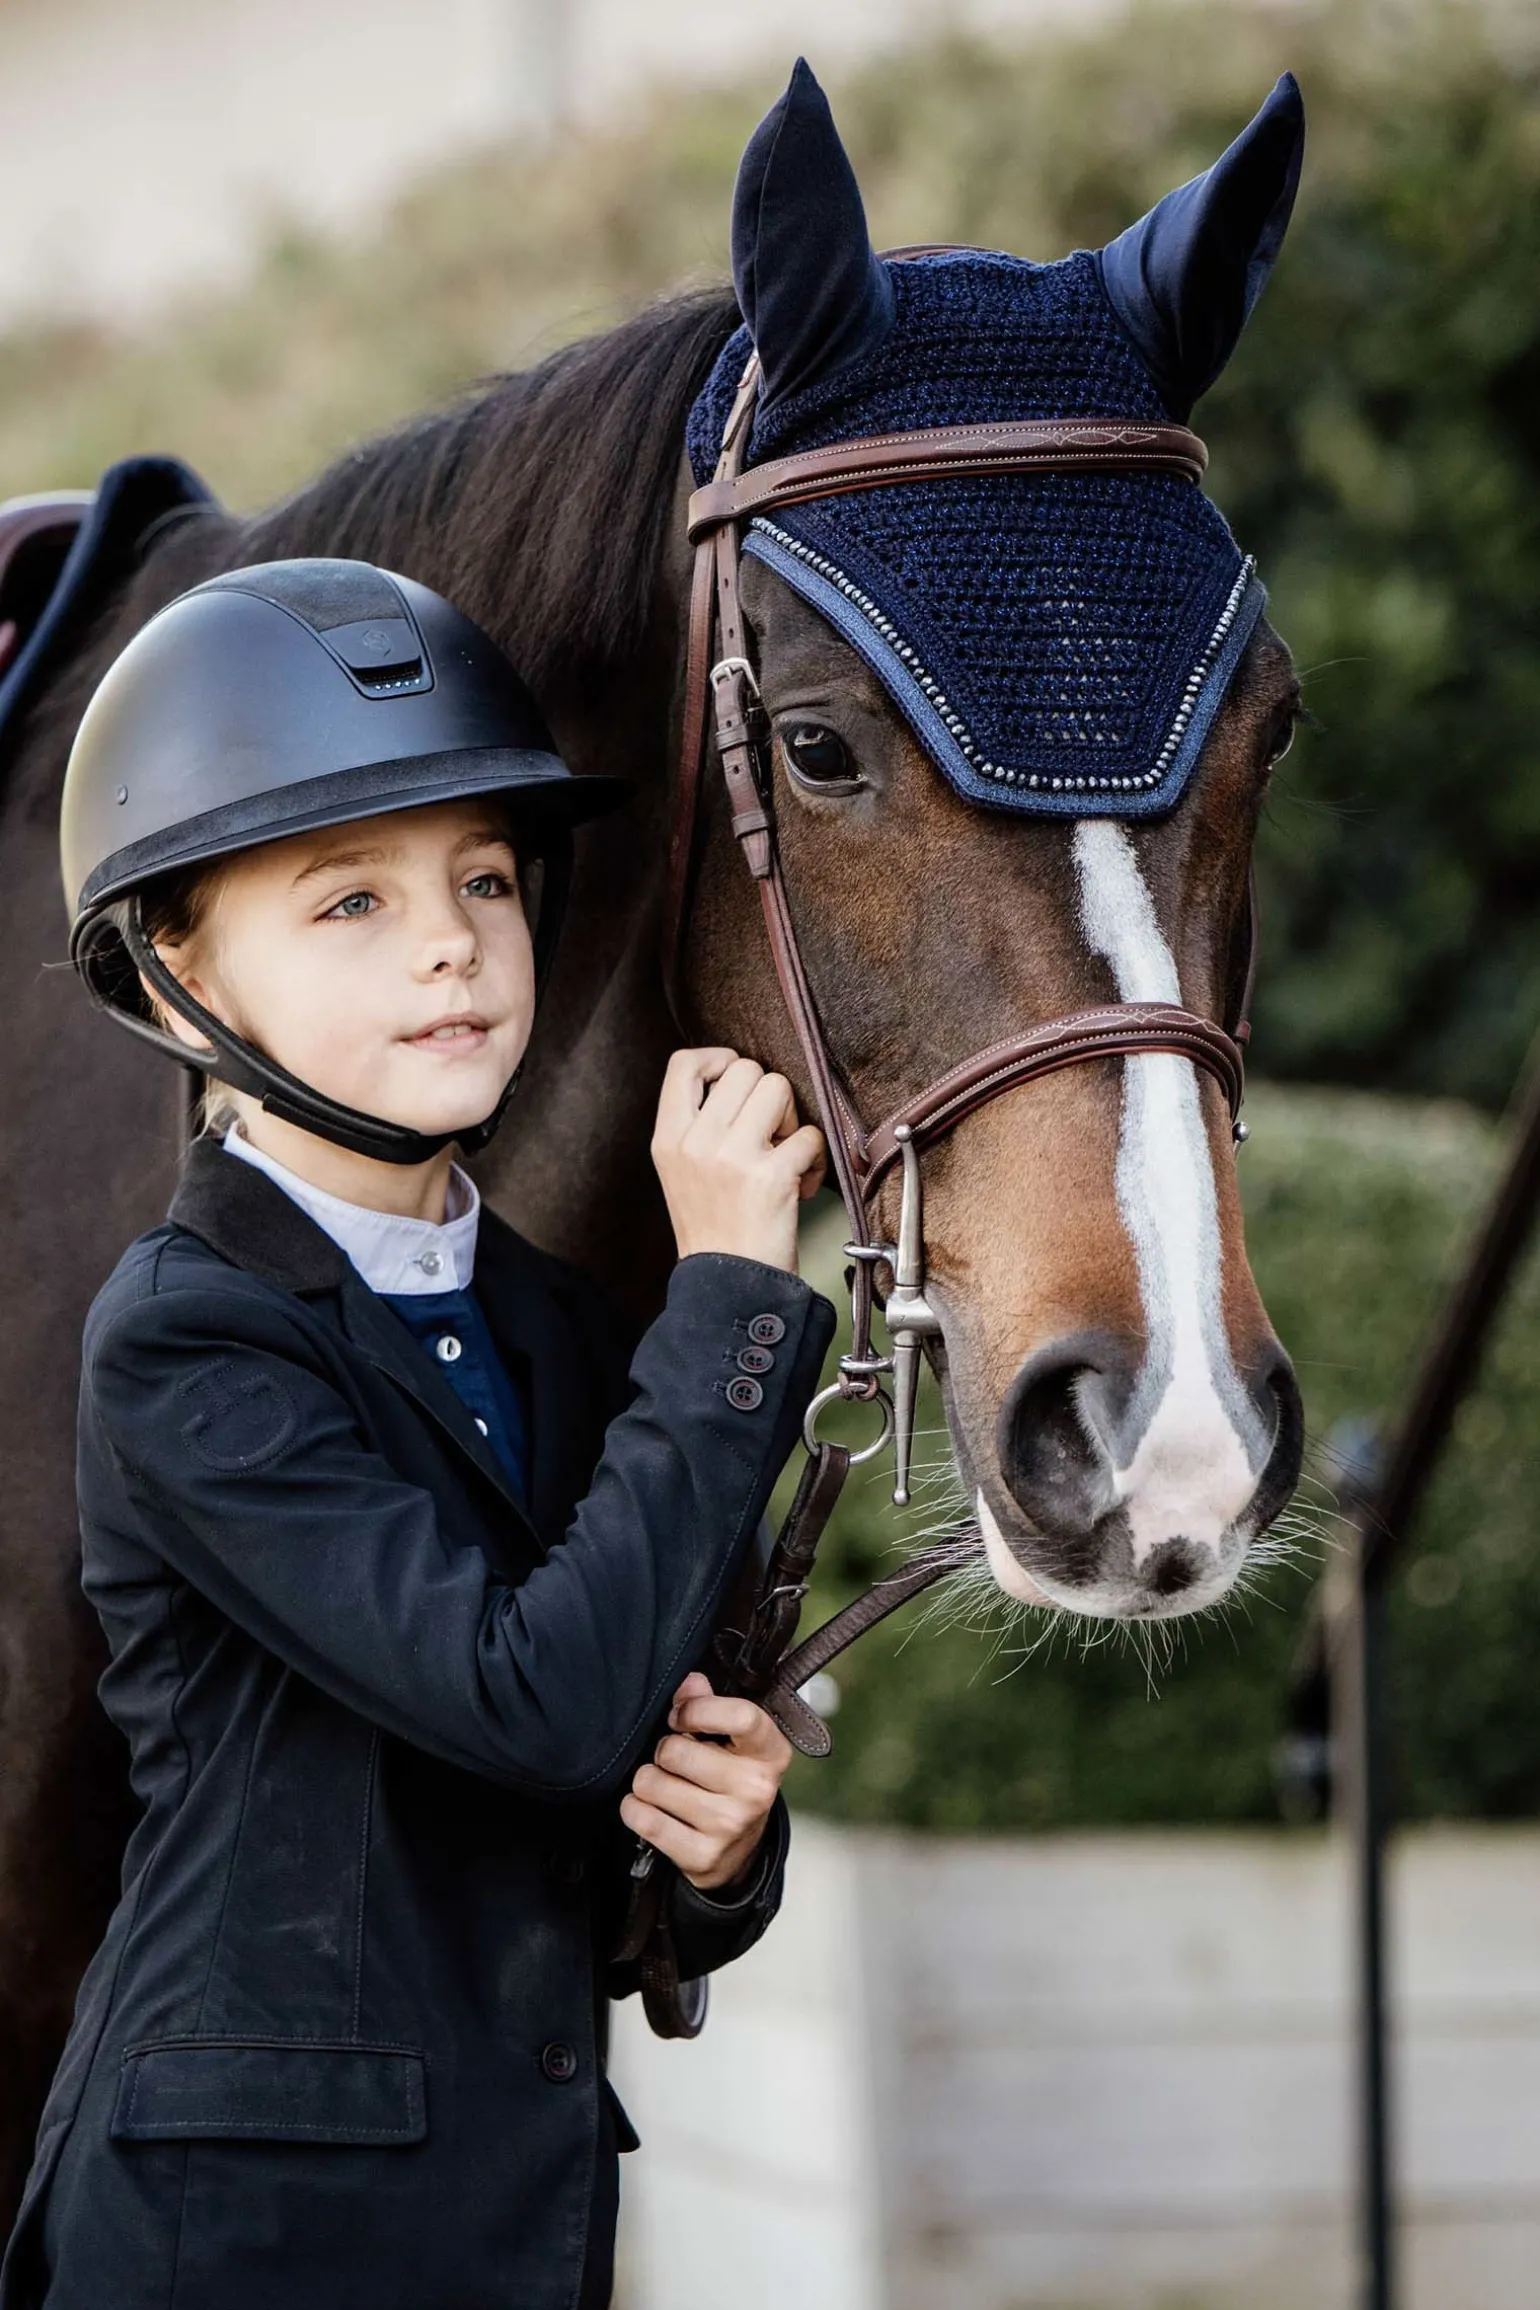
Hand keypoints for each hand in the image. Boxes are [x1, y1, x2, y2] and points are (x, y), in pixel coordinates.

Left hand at [619, 1672, 792, 1890]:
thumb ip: (709, 1704)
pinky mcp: (702, 1856)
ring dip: (647, 1781)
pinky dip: (635, 1809)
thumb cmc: (731, 1780)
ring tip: (665, 1785)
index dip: (697, 1710)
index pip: (740, 1716)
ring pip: (651, 1783)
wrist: (739, 1852)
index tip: (679, 1717)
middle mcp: (756, 1789)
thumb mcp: (733, 1741)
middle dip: (663, 1751)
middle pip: (675, 1751)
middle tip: (674, 1761)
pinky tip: (651, 1808)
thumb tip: (689, 1682)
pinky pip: (642, 1818)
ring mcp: (729, 1825)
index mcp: (770, 1752)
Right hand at [650, 1047, 825, 1273]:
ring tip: (785, 1154)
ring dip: (793, 1120)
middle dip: (768, 1096)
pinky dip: (817, 1159)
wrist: (726, 1285)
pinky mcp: (770, 1177)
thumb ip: (698, 1125)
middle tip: (769, 1133)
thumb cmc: (713, 1229)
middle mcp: (695, 1142)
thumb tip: (739, 1079)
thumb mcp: (681, 1171)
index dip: (718, 1059)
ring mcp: (731, 1158)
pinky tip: (803, 1184)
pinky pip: (811, 1135)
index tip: (735, 1079)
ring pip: (779, 1089)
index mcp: (669, 1138)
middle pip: (745, 1070)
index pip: (683, 1064)